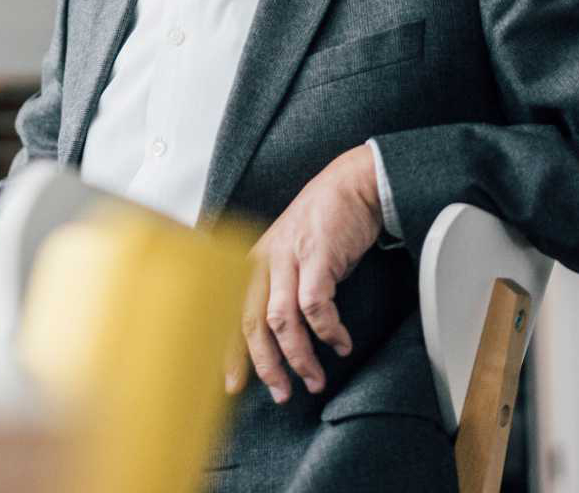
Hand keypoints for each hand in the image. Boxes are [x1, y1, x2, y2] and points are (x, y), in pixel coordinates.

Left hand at [225, 143, 382, 403]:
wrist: (350, 185)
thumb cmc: (321, 224)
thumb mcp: (285, 253)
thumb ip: (275, 286)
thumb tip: (274, 336)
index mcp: (250, 262)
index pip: (228, 312)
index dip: (228, 352)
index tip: (231, 385)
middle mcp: (262, 260)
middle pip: (251, 322)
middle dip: (265, 365)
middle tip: (281, 393)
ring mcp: (288, 257)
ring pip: (281, 320)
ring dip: (299, 356)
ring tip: (315, 379)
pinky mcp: (317, 255)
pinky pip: (316, 305)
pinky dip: (328, 331)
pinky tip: (340, 344)